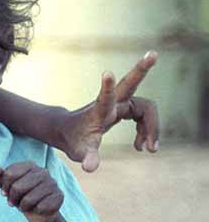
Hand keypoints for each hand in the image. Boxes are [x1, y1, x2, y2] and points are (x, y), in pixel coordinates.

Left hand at [0, 161, 62, 221]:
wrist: (39, 213)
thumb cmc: (21, 196)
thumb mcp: (7, 187)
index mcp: (29, 165)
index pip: (9, 174)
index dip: (4, 187)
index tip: (5, 193)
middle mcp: (43, 171)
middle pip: (18, 187)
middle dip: (12, 198)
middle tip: (14, 202)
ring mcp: (53, 183)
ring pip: (29, 199)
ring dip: (23, 206)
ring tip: (25, 206)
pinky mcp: (59, 196)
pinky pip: (40, 207)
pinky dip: (35, 211)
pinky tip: (38, 209)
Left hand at [60, 51, 158, 171]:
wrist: (68, 132)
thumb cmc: (73, 140)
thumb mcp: (79, 151)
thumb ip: (87, 157)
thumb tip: (90, 168)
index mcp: (99, 110)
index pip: (105, 97)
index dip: (106, 87)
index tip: (106, 73)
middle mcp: (111, 102)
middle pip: (130, 83)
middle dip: (141, 69)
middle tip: (153, 53)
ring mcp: (119, 103)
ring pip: (146, 108)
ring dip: (151, 128)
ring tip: (148, 150)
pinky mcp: (125, 108)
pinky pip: (145, 116)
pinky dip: (147, 131)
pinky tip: (140, 146)